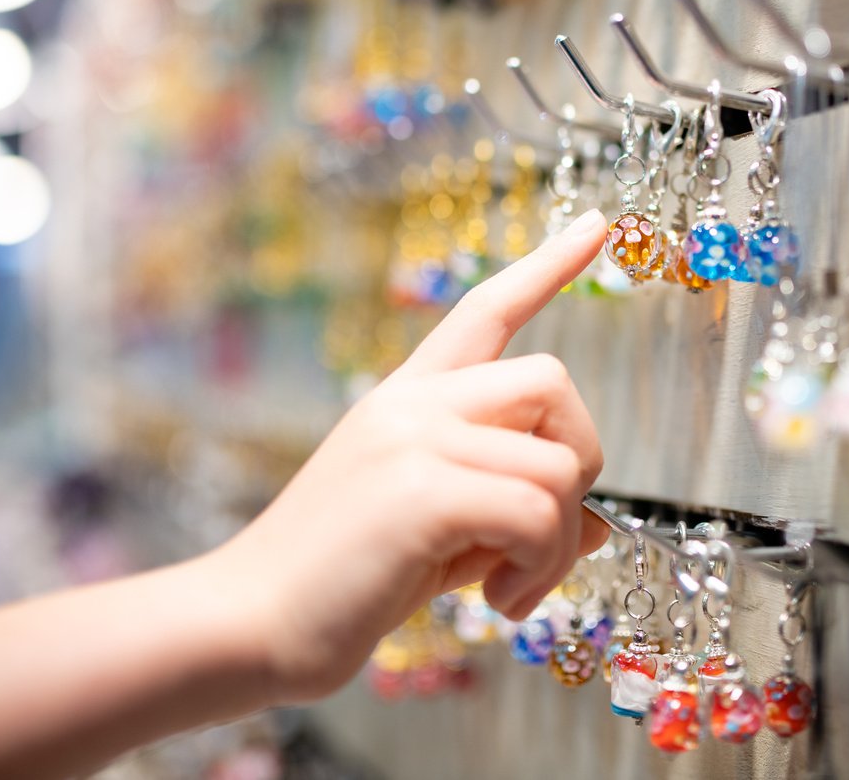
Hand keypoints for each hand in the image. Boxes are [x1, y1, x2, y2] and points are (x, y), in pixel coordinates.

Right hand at [219, 209, 609, 702]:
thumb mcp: (435, 533)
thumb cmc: (339, 583)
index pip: (484, 310)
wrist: (250, 622)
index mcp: (405, 400)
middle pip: (552, 378)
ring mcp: (414, 439)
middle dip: (580, 458)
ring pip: (558, 463)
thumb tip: (597, 529)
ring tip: (511, 587)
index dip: (547, 266)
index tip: (596, 225)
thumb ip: (508, 513)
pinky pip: (538, 514)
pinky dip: (540, 568)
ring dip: (558, 541)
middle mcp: (412, 403)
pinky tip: (496, 600)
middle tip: (546, 533)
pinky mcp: (421, 491)